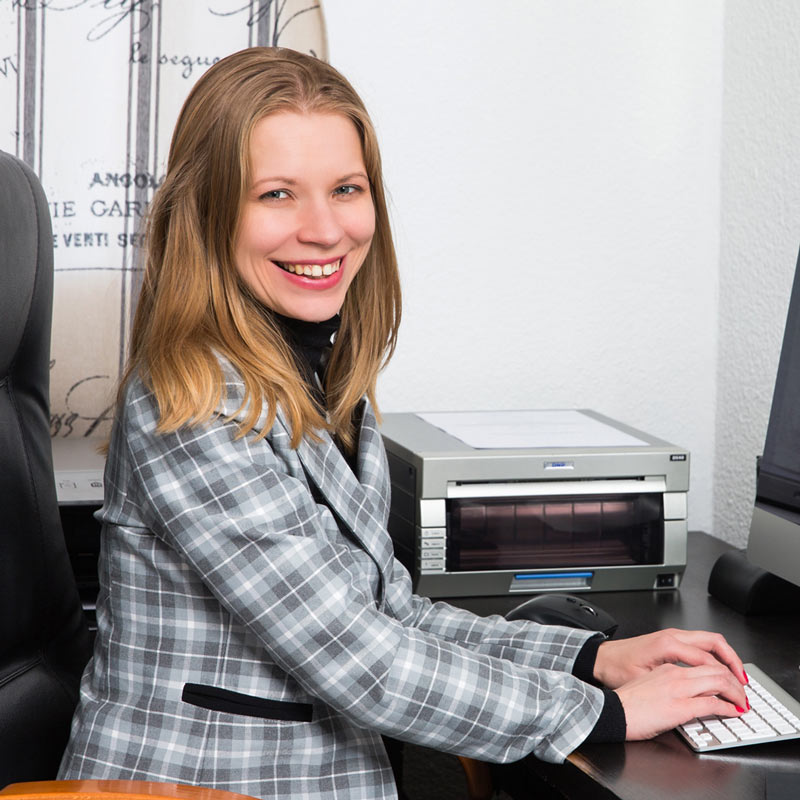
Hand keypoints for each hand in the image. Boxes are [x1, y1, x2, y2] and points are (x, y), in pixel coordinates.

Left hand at [593, 628, 747, 688]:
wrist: (601, 658)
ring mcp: (672, 635)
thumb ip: (675, 688)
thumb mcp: (646, 682)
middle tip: (743, 683)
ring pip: (709, 640)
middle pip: (715, 642)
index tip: (737, 695)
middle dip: (734, 662)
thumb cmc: (617, 669)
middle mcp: (672, 636)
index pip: (709, 660)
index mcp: (668, 646)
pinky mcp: (670, 640)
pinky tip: (717, 669)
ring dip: (725, 657)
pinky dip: (713, 654)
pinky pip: (699, 643)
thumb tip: (703, 699)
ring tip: (736, 677)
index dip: (727, 679)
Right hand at [615, 662, 748, 739]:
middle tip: (742, 692)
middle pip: (716, 669)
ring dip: (735, 693)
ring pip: (718, 681)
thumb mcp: (649, 683)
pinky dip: (727, 707)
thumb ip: (669, 683)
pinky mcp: (679, 707)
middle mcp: (675, 674)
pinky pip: (712, 703)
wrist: (613, 711)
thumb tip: (687, 692)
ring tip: (741, 702)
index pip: (704, 662)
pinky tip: (732, 712)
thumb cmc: (627, 701)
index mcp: (667, 667)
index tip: (730, 681)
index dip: (723, 671)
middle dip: (735, 680)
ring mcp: (678, 689)